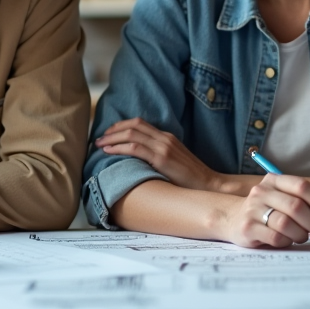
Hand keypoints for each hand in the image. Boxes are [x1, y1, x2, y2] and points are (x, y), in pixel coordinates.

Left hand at [95, 118, 224, 192]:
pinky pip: (135, 148)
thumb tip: (139, 160)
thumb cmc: (191, 179)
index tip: (109, 133)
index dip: (121, 125)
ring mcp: (164, 147)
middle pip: (133, 125)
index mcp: (167, 137)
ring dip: (112, 137)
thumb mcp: (174, 162)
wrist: (210, 185)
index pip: (140, 123)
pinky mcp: (162, 159)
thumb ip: (159, 156)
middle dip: (113, 130)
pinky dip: (119, 147)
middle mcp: (165, 138)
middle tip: (100, 137)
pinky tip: (109, 151)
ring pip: (131, 134)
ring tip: (100, 143)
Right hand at [218, 174, 309, 247]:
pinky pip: (276, 237)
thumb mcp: (289, 201)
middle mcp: (262, 191)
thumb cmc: (270, 211)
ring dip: (302, 234)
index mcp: (275, 180)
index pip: (302, 186)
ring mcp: (252, 209)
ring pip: (287, 223)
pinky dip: (287, 242)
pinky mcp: (247, 228)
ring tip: (303, 237)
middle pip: (296, 206)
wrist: (233, 220)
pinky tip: (286, 240)